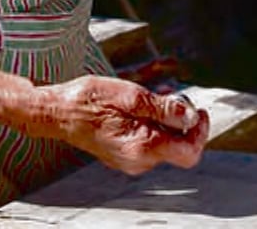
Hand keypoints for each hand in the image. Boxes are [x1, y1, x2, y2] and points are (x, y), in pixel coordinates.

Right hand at [34, 75, 208, 175]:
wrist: (56, 112)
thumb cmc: (89, 100)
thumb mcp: (131, 95)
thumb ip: (164, 108)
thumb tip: (191, 116)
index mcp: (142, 147)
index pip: (189, 152)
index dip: (200, 132)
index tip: (199, 110)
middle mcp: (138, 161)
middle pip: (177, 147)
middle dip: (181, 121)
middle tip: (172, 94)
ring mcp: (130, 161)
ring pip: (164, 144)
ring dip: (166, 121)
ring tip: (155, 95)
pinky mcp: (123, 156)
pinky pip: (149, 144)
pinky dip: (153, 125)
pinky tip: (141, 107)